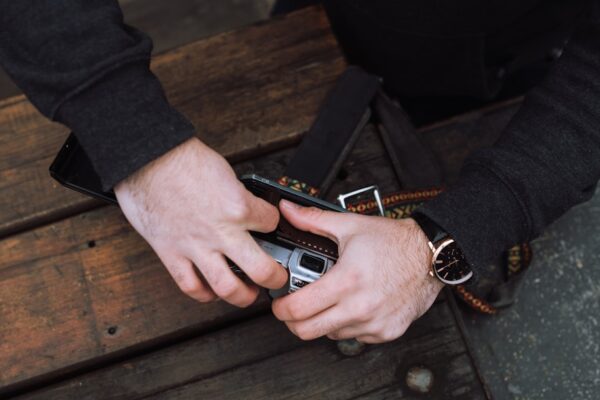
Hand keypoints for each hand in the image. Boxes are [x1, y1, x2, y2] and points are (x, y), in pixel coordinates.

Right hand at [115, 137, 286, 306]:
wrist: (145, 157)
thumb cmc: (180, 158)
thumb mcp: (224, 171)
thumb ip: (237, 196)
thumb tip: (246, 206)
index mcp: (238, 206)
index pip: (272, 223)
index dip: (274, 224)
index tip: (272, 228)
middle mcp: (221, 231)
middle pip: (262, 270)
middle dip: (276, 278)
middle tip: (278, 278)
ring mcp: (196, 246)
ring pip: (228, 287)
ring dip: (243, 296)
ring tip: (248, 294)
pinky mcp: (171, 253)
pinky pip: (191, 285)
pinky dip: (204, 294)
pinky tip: (211, 292)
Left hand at [271, 200, 443, 342]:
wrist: (431, 256)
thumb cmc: (395, 242)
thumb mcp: (349, 226)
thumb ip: (312, 220)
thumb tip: (287, 211)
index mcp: (346, 281)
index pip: (299, 309)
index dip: (281, 308)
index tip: (279, 303)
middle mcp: (360, 307)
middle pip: (308, 331)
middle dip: (294, 321)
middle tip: (294, 308)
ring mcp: (374, 323)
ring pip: (330, 335)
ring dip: (323, 321)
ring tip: (328, 301)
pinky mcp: (387, 332)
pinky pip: (355, 337)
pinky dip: (347, 325)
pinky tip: (352, 306)